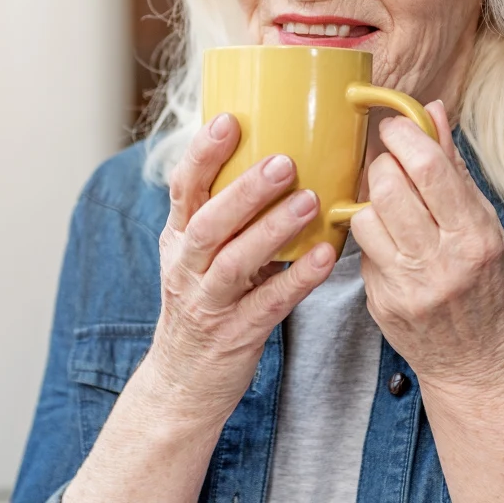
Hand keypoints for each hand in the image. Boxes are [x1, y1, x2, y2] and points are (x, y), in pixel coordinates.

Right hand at [147, 113, 336, 427]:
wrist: (182, 383)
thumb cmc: (203, 305)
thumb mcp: (198, 256)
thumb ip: (225, 215)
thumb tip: (273, 155)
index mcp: (178, 239)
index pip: (182, 189)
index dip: (202, 154)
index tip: (228, 120)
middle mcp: (186, 268)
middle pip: (208, 223)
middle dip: (243, 190)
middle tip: (283, 161)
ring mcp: (208, 303)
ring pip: (234, 262)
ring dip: (272, 230)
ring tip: (309, 201)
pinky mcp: (235, 335)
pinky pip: (268, 304)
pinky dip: (297, 279)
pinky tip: (326, 257)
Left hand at [350, 101, 503, 391]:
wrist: (480, 365)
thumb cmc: (491, 290)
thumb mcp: (487, 228)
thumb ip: (455, 170)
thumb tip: (433, 112)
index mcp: (475, 237)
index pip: (430, 170)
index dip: (403, 136)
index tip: (394, 124)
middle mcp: (441, 262)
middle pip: (388, 187)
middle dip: (382, 163)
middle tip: (388, 162)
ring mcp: (407, 286)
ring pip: (365, 216)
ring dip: (370, 199)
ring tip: (387, 202)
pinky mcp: (381, 302)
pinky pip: (361, 250)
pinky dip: (370, 236)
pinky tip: (388, 240)